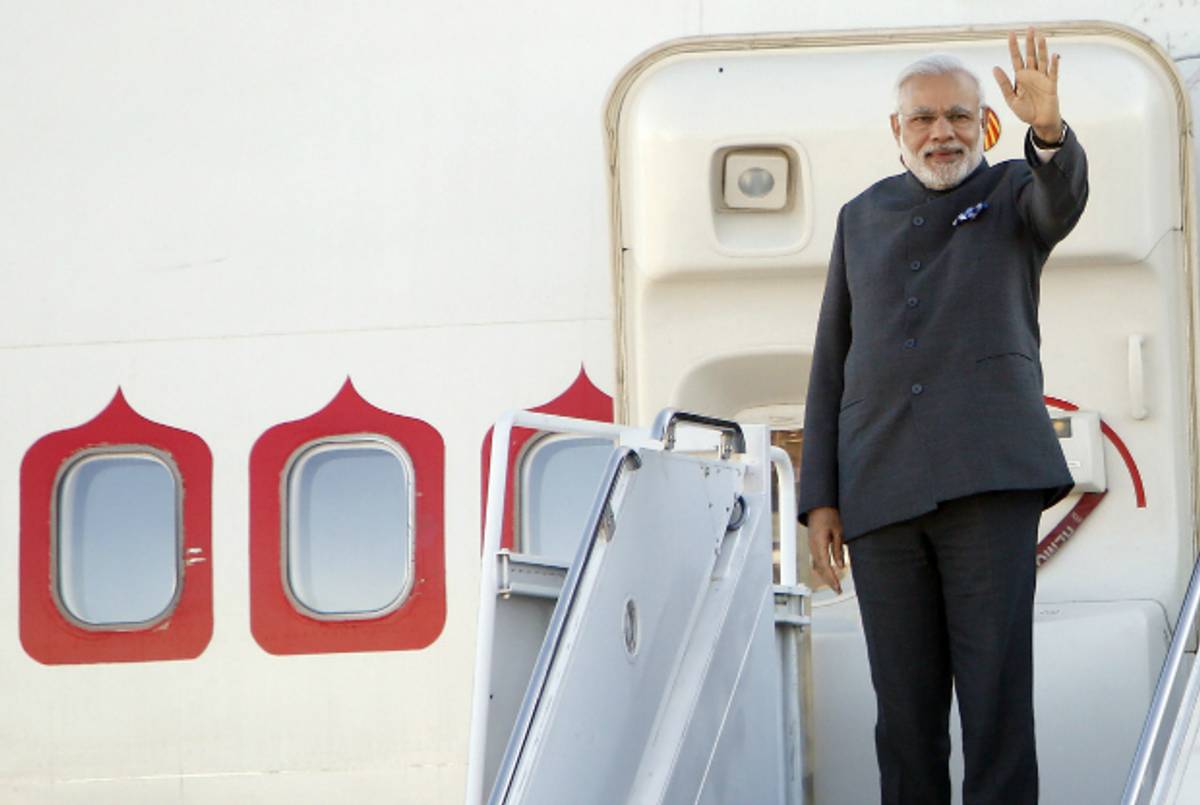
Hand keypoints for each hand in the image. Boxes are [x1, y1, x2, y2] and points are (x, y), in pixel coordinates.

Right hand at [807, 506, 845, 593]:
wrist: (818, 505)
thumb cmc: (829, 515)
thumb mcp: (838, 531)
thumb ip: (838, 549)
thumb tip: (840, 566)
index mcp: (819, 543)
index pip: (825, 565)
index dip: (831, 578)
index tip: (838, 587)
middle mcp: (813, 547)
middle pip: (820, 569)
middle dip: (828, 581)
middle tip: (838, 591)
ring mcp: (811, 546)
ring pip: (817, 566)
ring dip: (825, 576)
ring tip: (835, 586)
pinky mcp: (813, 545)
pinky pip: (816, 560)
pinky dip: (823, 569)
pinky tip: (829, 574)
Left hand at [992, 27, 1062, 142]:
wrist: (1039, 122)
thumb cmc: (1025, 111)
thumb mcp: (1011, 99)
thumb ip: (1004, 84)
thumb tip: (995, 68)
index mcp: (1020, 77)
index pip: (1016, 58)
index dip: (1013, 47)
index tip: (1011, 34)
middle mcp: (1031, 75)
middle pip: (1030, 55)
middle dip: (1029, 42)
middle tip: (1030, 28)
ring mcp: (1042, 78)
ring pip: (1042, 60)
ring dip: (1042, 49)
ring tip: (1040, 37)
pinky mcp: (1051, 85)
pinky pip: (1053, 73)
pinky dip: (1054, 64)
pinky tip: (1053, 55)